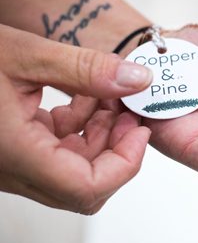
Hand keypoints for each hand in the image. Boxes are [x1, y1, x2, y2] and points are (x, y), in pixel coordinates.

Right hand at [0, 24, 152, 213]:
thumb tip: (136, 80)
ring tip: (108, 96)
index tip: (141, 129)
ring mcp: (12, 163)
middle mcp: (12, 168)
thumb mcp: (25, 54)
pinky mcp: (13, 150)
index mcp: (14, 153)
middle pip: (85, 182)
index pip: (86, 188)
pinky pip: (56, 151)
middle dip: (117, 144)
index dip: (126, 164)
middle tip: (129, 108)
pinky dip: (78, 127)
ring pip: (73, 166)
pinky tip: (81, 97)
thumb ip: (85, 70)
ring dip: (100, 134)